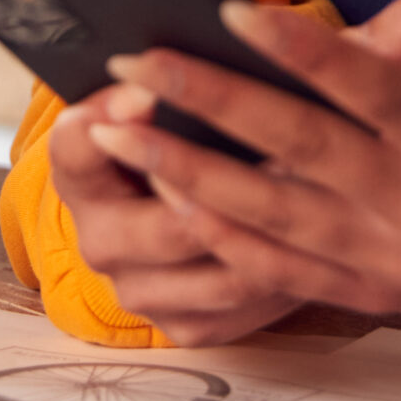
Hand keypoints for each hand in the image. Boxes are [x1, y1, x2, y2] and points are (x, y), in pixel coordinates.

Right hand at [46, 82, 299, 344]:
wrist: (173, 208)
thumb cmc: (178, 132)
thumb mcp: (161, 94)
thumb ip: (169, 79)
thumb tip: (160, 77)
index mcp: (79, 171)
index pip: (78, 145)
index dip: (116, 119)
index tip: (152, 92)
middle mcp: (98, 237)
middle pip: (163, 224)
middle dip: (231, 191)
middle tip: (289, 151)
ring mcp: (139, 288)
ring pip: (216, 270)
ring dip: (272, 231)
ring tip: (323, 190)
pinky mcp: (182, 324)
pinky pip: (243, 304)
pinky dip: (285, 270)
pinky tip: (320, 236)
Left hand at [83, 0, 400, 325]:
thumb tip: (346, 32)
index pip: (367, 86)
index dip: (299, 49)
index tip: (231, 12)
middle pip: (298, 148)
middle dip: (207, 100)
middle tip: (136, 62)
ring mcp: (384, 257)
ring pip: (270, 215)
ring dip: (185, 170)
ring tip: (118, 131)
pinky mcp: (362, 291)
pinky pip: (276, 266)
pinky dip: (217, 231)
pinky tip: (166, 193)